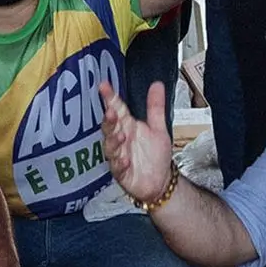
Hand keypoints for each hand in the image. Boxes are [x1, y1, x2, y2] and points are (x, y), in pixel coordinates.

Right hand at [100, 80, 174, 203]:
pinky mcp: (121, 173)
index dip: (110, 97)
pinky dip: (120, 163)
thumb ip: (155, 107)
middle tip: (110, 112)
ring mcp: (118, 156)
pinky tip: (125, 160)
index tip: (104, 85)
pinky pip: (118, 167)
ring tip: (120, 135)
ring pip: (110, 147)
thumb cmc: (155, 156)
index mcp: (127, 126)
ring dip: (113, 141)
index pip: (117, 109)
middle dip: (108, 120)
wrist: (161, 182)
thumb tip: (156, 84)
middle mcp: (120, 139)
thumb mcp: (158, 128)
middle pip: (110, 127)